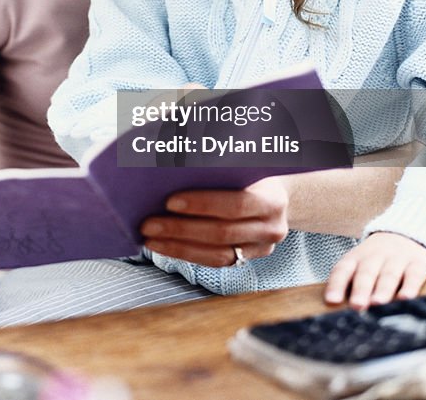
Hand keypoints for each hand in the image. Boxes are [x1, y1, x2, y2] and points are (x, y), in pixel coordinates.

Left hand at [140, 178, 288, 266]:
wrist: (277, 197)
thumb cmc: (250, 174)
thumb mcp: (244, 166)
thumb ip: (218, 167)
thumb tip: (172, 164)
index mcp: (272, 199)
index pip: (236, 204)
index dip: (203, 204)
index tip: (169, 201)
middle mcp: (271, 228)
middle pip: (222, 232)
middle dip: (181, 229)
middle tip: (148, 224)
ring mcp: (261, 248)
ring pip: (218, 254)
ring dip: (178, 247)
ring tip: (150, 239)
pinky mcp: (248, 260)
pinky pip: (215, 261)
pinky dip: (187, 254)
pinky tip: (164, 247)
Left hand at [324, 231, 425, 308]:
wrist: (406, 233)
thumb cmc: (377, 257)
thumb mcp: (360, 263)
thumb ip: (351, 284)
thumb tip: (340, 309)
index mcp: (356, 257)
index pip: (342, 270)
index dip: (336, 285)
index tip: (332, 300)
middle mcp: (374, 257)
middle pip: (366, 273)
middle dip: (361, 289)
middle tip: (357, 305)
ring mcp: (397, 259)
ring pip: (388, 275)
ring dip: (383, 289)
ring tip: (378, 303)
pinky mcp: (418, 263)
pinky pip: (413, 275)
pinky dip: (410, 287)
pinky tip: (406, 298)